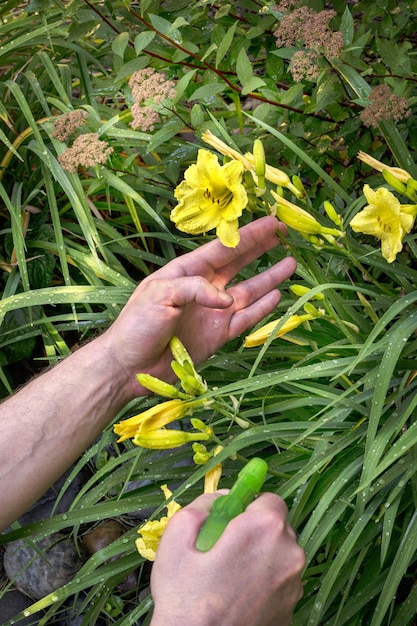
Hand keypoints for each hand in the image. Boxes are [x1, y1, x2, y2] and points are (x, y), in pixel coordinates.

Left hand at [102, 216, 295, 398]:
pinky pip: (246, 319)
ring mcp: (213, 312)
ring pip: (248, 291)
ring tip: (291, 263)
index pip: (223, 248)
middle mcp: (203, 289)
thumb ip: (195, 289)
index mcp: (187, 272)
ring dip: (269, 278)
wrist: (130, 366)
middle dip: (261, 248)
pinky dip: (262, 308)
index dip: (248, 235)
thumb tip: (228, 299)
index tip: (272, 223)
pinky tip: (277, 295)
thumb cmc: (137, 325)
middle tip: (284, 233)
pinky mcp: (218, 335)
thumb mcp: (159, 294)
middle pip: (239, 264)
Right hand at [150, 491, 304, 625]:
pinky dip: (265, 583)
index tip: (231, 521)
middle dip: (255, 531)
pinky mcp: (292, 610)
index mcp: (264, 528)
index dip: (248, 507)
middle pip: (277, 527)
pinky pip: (280, 582)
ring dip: (262, 558)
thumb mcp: (177, 536)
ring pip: (280, 555)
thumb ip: (203, 504)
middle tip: (225, 549)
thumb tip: (223, 497)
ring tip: (230, 576)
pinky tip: (239, 596)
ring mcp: (294, 585)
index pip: (269, 499)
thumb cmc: (184, 596)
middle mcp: (289, 552)